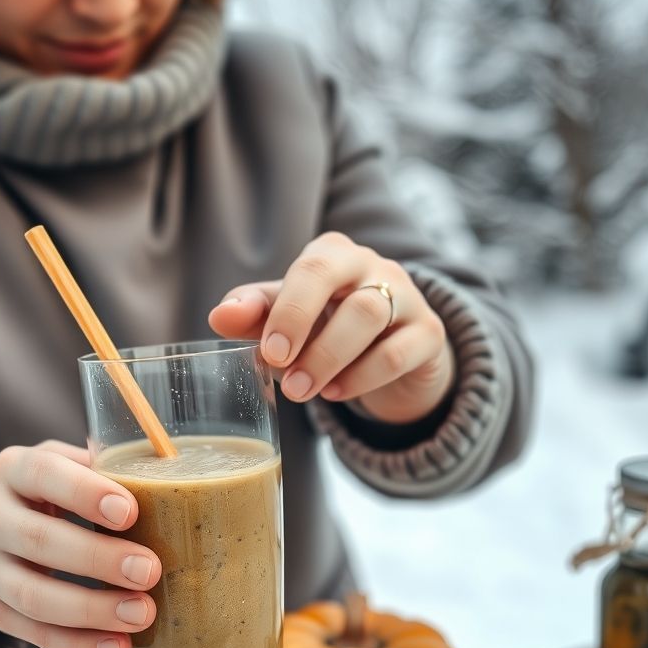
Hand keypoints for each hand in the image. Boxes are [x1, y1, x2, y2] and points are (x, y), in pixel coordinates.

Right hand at [0, 440, 160, 647]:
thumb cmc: (46, 491)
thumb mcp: (65, 465)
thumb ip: (105, 468)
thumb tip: (169, 481)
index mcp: (13, 469)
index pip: (43, 474)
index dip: (85, 493)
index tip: (129, 512)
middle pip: (39, 540)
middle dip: (98, 559)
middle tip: (149, 571)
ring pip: (33, 596)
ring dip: (91, 611)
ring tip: (141, 614)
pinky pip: (34, 634)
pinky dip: (77, 646)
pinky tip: (117, 646)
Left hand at [208, 232, 455, 423]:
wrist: (393, 354)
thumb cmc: (329, 326)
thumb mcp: (288, 319)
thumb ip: (255, 314)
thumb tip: (219, 316)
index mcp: (332, 254)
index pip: (310, 266)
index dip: (288, 309)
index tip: (270, 352)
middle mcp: (373, 266)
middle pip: (342, 282)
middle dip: (304, 327)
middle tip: (282, 373)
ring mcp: (407, 297)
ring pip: (370, 316)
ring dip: (330, 358)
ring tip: (301, 390)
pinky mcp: (429, 334)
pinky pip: (398, 353)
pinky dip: (362, 378)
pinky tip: (335, 393)